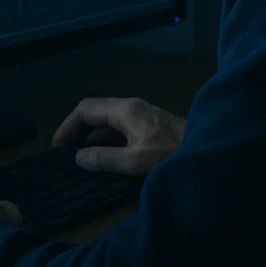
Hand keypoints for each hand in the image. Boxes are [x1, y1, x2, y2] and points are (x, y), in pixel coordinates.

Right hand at [51, 96, 185, 176]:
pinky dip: (104, 134)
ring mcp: (141, 112)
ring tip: (79, 151)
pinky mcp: (149, 121)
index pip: (85, 110)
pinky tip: (104, 151)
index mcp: (125, 110)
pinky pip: (118, 122)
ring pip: (106, 116)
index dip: (67, 127)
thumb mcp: (136, 162)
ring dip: (90, 131)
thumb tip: (78, 157)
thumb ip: (105, 159)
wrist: (209, 150)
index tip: (56, 147)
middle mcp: (130, 105)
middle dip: (76, 127)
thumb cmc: (172, 155)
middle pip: (94, 109)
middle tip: (63, 149)